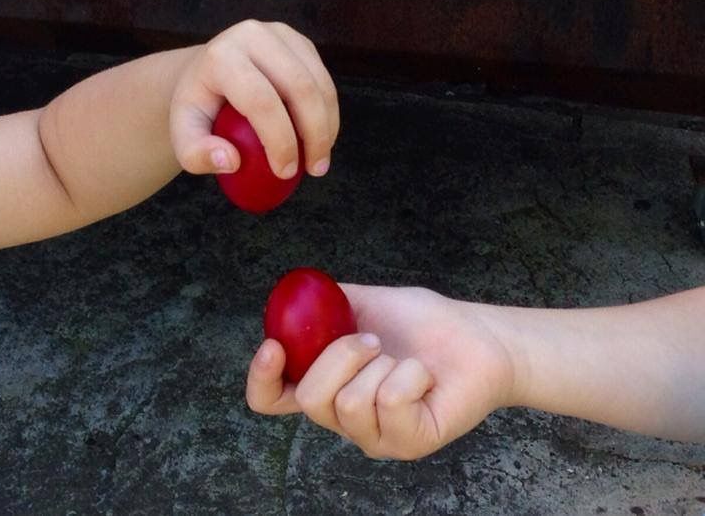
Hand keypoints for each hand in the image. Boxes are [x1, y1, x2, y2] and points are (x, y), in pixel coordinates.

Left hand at [169, 20, 338, 179]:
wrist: (203, 72)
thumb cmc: (197, 108)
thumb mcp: (183, 135)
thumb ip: (197, 155)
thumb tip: (231, 161)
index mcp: (221, 56)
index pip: (260, 100)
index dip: (279, 140)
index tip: (285, 172)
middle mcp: (252, 35)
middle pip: (299, 86)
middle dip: (314, 133)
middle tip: (314, 170)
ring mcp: (279, 34)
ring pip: (318, 82)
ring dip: (327, 125)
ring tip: (320, 159)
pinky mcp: (299, 42)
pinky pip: (324, 79)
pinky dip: (329, 113)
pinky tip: (321, 138)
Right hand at [245, 285, 514, 459]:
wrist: (476, 336)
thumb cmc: (422, 323)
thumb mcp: (364, 302)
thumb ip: (326, 303)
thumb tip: (292, 296)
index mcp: (326, 384)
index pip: (272, 399)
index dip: (262, 380)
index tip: (274, 347)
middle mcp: (344, 417)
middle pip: (311, 399)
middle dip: (341, 355)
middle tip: (374, 340)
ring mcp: (376, 436)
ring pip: (350, 403)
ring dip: (380, 364)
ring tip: (403, 358)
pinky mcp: (410, 443)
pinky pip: (392, 403)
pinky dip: (410, 374)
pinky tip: (424, 375)